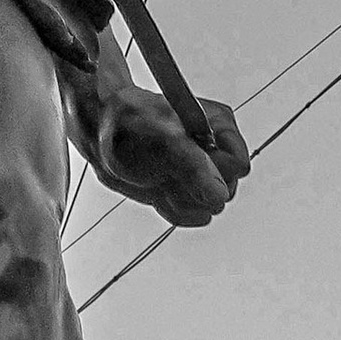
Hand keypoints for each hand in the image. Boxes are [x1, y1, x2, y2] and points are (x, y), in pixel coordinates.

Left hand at [90, 85, 249, 230]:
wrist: (103, 134)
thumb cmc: (129, 123)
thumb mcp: (160, 139)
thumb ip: (193, 166)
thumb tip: (219, 194)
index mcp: (217, 125)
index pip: (238, 165)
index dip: (211, 170)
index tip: (184, 162)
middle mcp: (216, 150)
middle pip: (226, 190)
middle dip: (192, 186)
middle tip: (164, 169)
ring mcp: (204, 173)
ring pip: (209, 207)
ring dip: (179, 197)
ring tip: (157, 175)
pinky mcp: (190, 192)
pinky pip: (192, 216)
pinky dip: (171, 207)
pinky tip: (157, 188)